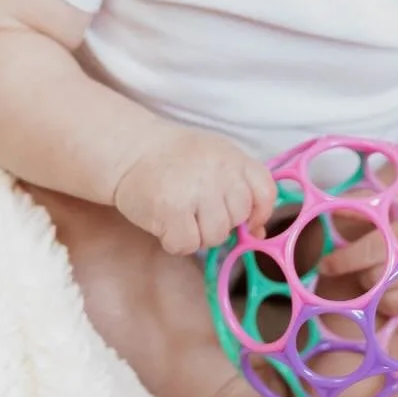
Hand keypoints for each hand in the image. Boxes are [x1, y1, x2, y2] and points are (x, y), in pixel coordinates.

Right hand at [112, 128, 277, 253]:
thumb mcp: (215, 162)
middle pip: (238, 218)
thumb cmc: (176, 159)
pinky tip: (166, 223)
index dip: (259, 212)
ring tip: (181, 214)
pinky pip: (188, 245)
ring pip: (216, 236)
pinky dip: (176, 241)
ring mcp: (196, 191)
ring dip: (198, 235)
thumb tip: (259, 232)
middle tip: (197, 208)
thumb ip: (239, 190)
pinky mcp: (171, 210)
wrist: (131, 151)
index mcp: (234, 158)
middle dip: (220, 222)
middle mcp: (220, 172)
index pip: (266, 192)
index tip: (246, 219)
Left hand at [318, 214, 397, 318]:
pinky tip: (390, 287)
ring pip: (384, 298)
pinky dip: (386, 301)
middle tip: (364, 265)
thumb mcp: (385, 210)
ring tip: (381, 273)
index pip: (372, 249)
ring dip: (374, 288)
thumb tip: (333, 212)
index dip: (344, 259)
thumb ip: (359, 209)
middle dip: (362, 272)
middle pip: (374, 278)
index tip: (324, 265)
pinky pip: (396, 309)